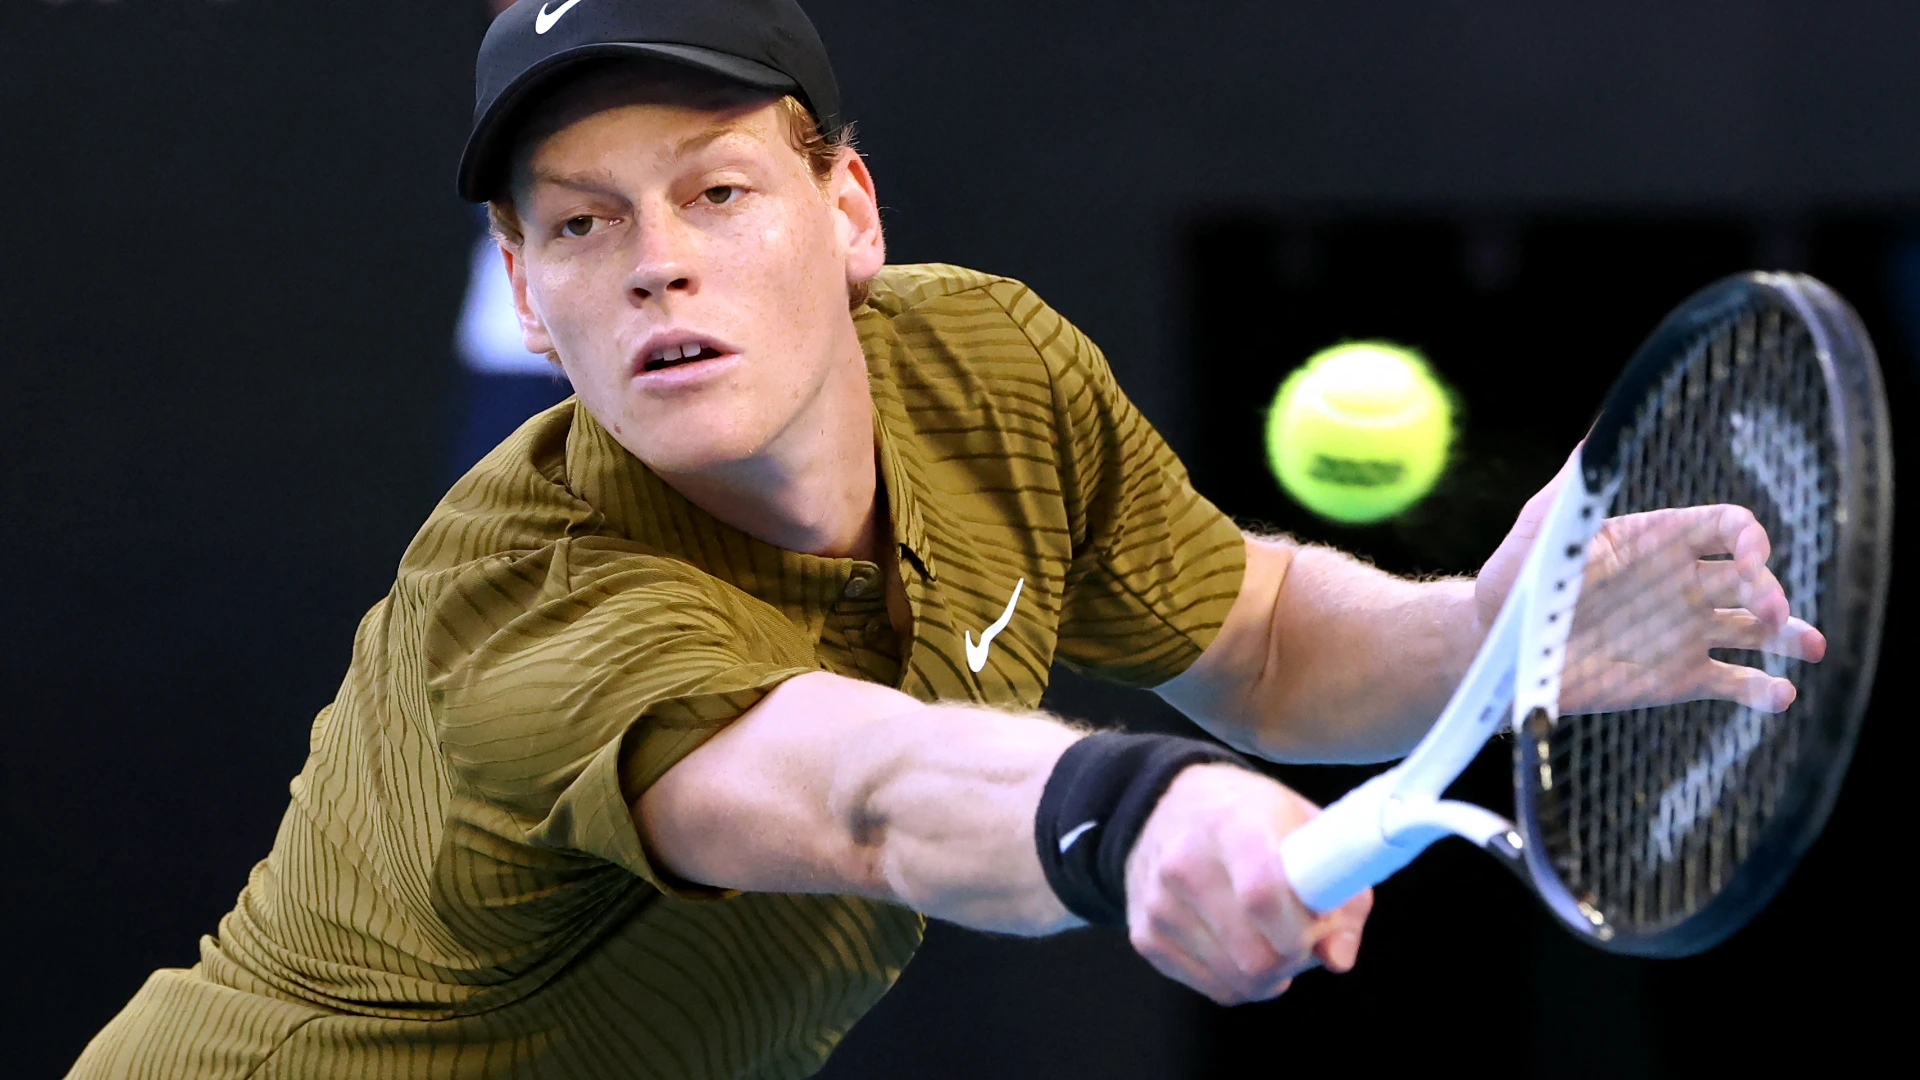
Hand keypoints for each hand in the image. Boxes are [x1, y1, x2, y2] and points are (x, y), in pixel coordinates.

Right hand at [1124, 764, 1371, 1004]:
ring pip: (1236, 982)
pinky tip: (1240, 945)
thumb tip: (1337, 957)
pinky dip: (1239, 980)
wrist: (1168, 805)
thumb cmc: (1250, 816)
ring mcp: (1158, 905)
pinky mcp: (1145, 936)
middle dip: (1292, 959)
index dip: (1303, 929)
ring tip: (1270, 938)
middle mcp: (1184, 865)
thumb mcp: (1307, 827)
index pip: (1264, 897)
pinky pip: (1213, 989)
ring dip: (1269, 974)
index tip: (1319, 924)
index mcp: (1232, 825)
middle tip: (1299, 936)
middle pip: (1254, 956)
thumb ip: (1340, 893)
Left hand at [1476, 448, 1825, 714]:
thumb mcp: (1545, 526)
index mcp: (1662, 539)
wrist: (1500, 644)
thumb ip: (1577, 486)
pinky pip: (1736, 683)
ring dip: (1792, 636)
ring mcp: (1687, 631)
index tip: (1754, 557)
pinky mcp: (1680, 678)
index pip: (1729, 528)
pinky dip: (1765, 691)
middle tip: (1773, 613)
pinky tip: (1781, 695)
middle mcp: (1685, 582)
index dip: (1751, 539)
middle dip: (1772, 593)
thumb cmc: (1517, 576)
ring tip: (1809, 648)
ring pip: (1758, 630)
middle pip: (1752, 580)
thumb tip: (1598, 437)